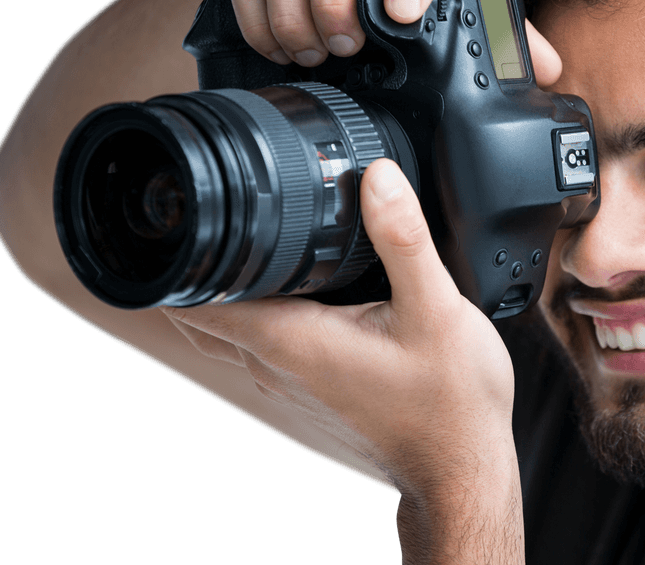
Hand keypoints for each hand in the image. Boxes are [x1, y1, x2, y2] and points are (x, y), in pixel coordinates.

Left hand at [162, 158, 516, 493]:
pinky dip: (264, 313)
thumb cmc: (449, 403)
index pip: (198, 298)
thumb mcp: (436, 308)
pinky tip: (303, 292)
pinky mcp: (309, 392)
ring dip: (233, 288)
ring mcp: (289, 384)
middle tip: (222, 218)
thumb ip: (403, 237)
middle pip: (204, 311)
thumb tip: (379, 178)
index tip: (191, 215)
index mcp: (292, 341)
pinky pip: (265, 344)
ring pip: (234, 327)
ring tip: (260, 245)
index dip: (184, 253)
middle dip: (200, 265)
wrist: (461, 466)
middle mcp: (276, 366)